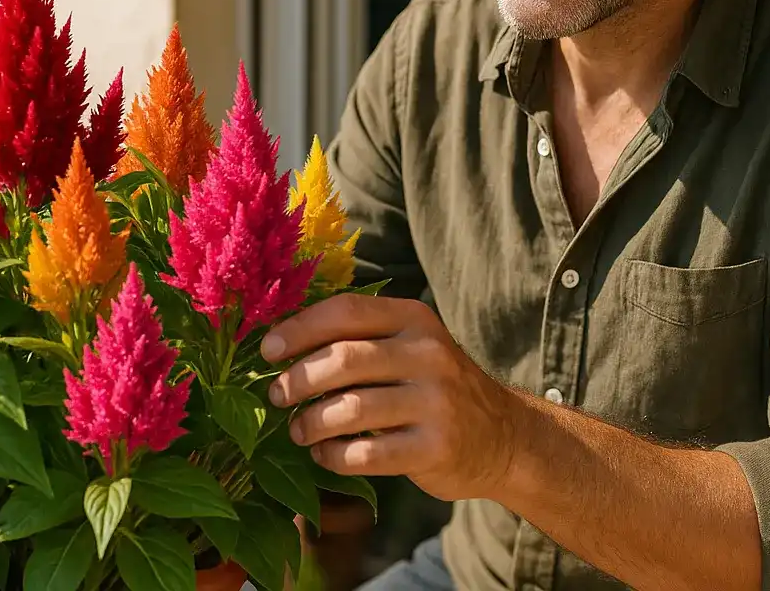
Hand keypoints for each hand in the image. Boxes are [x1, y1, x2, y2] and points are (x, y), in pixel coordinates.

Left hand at [262, 294, 524, 501]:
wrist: (503, 437)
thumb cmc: (433, 388)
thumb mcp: (409, 347)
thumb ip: (359, 338)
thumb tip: (280, 341)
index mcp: (413, 320)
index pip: (346, 311)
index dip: (298, 329)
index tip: (267, 351)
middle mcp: (428, 354)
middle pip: (342, 359)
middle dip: (297, 380)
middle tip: (276, 396)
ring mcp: (435, 402)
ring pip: (349, 409)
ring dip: (310, 423)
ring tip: (298, 431)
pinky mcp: (435, 448)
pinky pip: (366, 455)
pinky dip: (333, 457)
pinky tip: (325, 455)